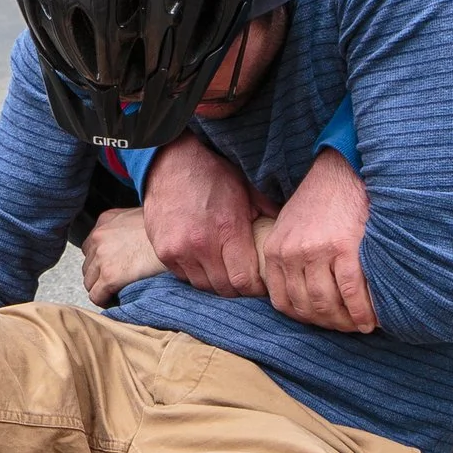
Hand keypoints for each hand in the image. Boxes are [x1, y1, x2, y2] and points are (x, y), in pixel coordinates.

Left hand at [81, 206, 165, 305]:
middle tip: (115, 284)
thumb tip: (134, 241)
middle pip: (88, 264)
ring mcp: (102, 257)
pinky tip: (116, 302)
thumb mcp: (145, 217)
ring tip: (116, 294)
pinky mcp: (109, 276)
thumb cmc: (170, 228)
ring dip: (101, 288)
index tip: (112, 269)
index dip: (101, 260)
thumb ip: (131, 227)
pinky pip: (96, 296)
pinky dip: (104, 301)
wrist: (179, 237)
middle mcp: (99, 237)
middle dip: (99, 275)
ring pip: (89, 281)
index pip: (92, 246)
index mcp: (106, 221)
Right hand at [142, 134, 265, 296]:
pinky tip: (204, 261)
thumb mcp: (247, 190)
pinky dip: (196, 273)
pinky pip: (184, 276)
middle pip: (224, 289)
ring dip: (216, 282)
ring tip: (224, 270)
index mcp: (228, 230)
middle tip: (244, 279)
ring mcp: (179, 250)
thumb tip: (289, 232)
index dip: (255, 288)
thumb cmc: (214, 176)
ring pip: (203, 285)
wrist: (172, 163)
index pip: (244, 281)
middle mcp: (201, 245)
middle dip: (237, 288)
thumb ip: (269, 213)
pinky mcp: (163, 252)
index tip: (259, 283)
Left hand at [258, 148, 376, 332]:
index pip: (283, 302)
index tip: (324, 322)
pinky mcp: (344, 248)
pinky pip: (352, 292)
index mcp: (275, 251)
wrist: (341, 171)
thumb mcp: (289, 227)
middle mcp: (292, 254)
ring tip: (360, 325)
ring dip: (346, 321)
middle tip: (348, 328)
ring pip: (328, 303)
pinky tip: (372, 319)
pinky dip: (362, 311)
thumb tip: (300, 297)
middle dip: (329, 324)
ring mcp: (317, 252)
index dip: (305, 319)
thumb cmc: (320, 201)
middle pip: (307, 306)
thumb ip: (288, 258)